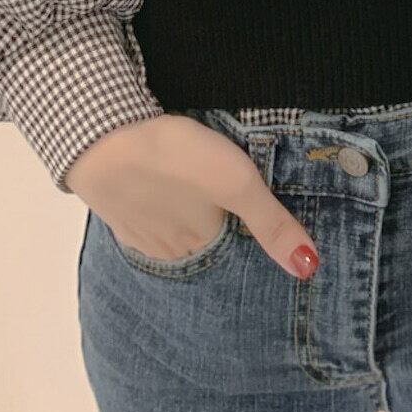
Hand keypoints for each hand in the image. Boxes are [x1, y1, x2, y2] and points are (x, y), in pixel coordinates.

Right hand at [64, 114, 318, 279]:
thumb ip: (272, 223)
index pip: (233, 249)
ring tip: (198, 199)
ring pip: (173, 233)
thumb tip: (309, 270)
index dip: (245, 233)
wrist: (102, 141)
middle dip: (216, 228)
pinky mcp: (115, 212)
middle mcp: (170, 250)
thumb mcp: (237, 184)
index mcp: (201, 244)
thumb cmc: (178, 160)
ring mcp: (138, 233)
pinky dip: (157, 211)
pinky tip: (161, 196)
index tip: (252, 221)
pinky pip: (145, 220)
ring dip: (185, 220)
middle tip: (226, 204)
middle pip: (203, 243)